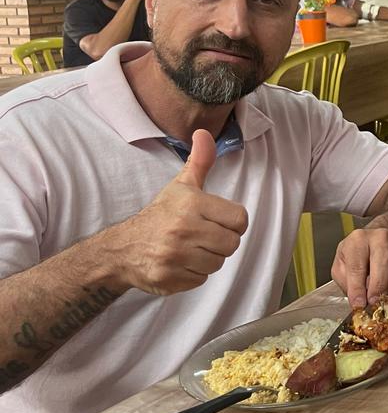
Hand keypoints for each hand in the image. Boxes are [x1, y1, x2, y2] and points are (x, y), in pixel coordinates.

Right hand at [97, 130, 247, 294]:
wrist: (122, 248)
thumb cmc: (160, 215)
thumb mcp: (181, 185)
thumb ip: (200, 161)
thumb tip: (204, 133)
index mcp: (191, 204)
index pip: (239, 219)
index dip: (232, 221)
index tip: (217, 220)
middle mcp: (183, 230)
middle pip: (232, 244)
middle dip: (221, 241)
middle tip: (203, 235)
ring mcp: (175, 256)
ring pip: (218, 263)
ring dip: (208, 258)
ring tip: (190, 248)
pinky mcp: (169, 279)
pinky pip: (201, 279)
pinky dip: (194, 273)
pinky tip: (180, 262)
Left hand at [332, 224, 387, 308]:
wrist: (376, 238)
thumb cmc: (356, 254)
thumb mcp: (342, 264)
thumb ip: (346, 280)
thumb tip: (358, 297)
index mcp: (357, 240)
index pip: (357, 267)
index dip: (357, 288)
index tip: (358, 304)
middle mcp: (378, 238)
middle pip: (381, 264)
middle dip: (376, 287)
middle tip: (372, 302)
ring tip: (378, 294)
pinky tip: (387, 285)